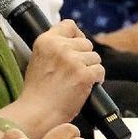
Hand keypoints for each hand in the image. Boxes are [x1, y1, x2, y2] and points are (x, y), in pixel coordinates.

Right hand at [0, 20, 104, 138]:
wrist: (37, 113)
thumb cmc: (38, 92)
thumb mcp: (38, 59)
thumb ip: (54, 48)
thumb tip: (75, 41)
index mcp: (45, 41)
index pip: (69, 25)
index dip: (76, 36)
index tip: (76, 46)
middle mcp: (58, 47)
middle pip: (86, 43)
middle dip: (84, 57)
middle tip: (74, 72)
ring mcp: (72, 60)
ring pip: (95, 58)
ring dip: (90, 69)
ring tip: (77, 81)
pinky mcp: (83, 74)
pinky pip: (100, 71)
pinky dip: (97, 80)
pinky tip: (85, 87)